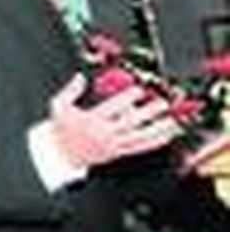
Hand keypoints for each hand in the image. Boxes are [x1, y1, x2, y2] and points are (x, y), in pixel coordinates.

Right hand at [49, 74, 179, 168]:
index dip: (126, 99)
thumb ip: (70, 90)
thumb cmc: (60, 130)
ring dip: (158, 130)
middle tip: (162, 104)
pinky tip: (166, 136)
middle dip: (148, 113)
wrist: (59, 154)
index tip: (138, 91)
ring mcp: (113, 145)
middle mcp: (105, 134)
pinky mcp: (118, 153)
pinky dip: (155, 142)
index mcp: (91, 120)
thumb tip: (80, 77)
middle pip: (131, 123)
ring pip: (139, 138)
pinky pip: (140, 147)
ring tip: (173, 122)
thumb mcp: (58, 105)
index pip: (112, 108)